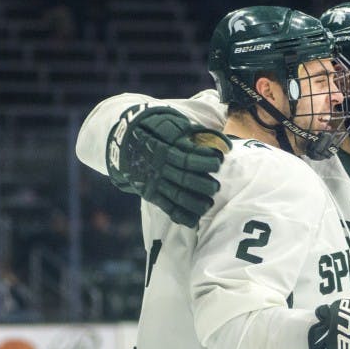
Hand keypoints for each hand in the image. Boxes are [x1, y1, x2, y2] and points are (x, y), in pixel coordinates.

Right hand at [107, 106, 229, 227]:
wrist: (124, 141)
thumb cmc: (157, 133)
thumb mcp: (172, 127)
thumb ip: (196, 134)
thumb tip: (226, 144)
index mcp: (166, 149)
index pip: (188, 157)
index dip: (205, 161)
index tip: (218, 162)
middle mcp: (160, 166)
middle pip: (185, 179)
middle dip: (204, 185)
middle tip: (216, 187)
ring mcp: (154, 181)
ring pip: (177, 195)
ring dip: (195, 203)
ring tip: (208, 204)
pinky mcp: (150, 193)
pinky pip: (166, 207)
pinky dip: (181, 215)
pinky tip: (194, 221)